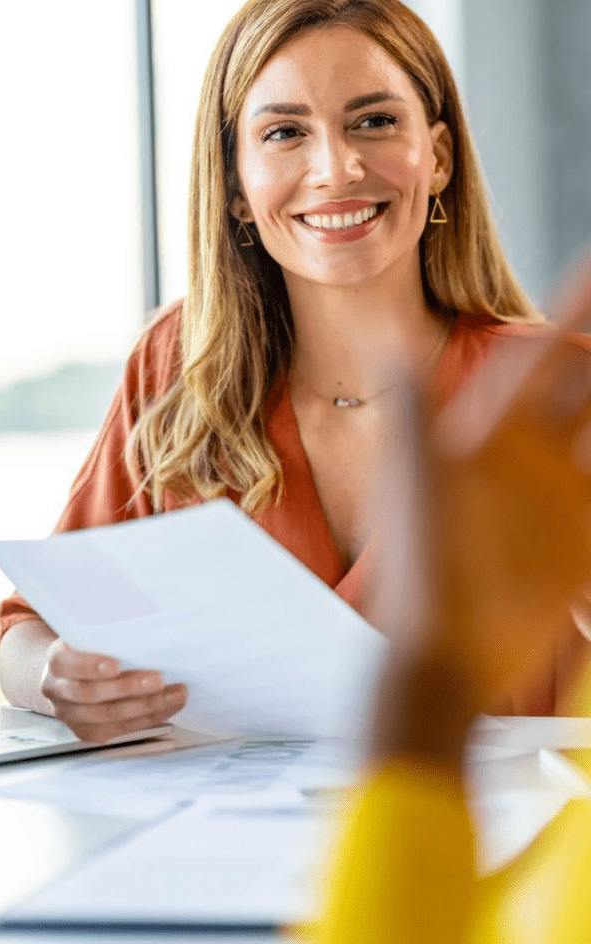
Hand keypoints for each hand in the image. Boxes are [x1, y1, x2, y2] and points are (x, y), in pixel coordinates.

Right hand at [39, 639, 186, 743]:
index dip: (90, 666)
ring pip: (108, 716)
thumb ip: (106, 632)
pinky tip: (168, 706)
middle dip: (128, 688)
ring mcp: (71, 715)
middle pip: (91, 694)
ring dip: (146, 706)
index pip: (67, 664)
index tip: (116, 664)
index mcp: (57, 661)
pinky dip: (149, 718)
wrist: (69, 674)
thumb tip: (145, 620)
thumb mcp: (89, 634)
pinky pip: (120, 729)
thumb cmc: (88, 648)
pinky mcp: (88, 732)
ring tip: (174, 694)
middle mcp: (58, 691)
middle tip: (158, 679)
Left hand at [371, 264, 590, 741]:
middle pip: (584, 385)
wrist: (438, 650)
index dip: (571, 311)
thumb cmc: (419, 562)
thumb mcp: (416, 480)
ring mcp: (556, 495)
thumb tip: (391, 339)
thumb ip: (412, 410)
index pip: (539, 356)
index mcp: (489, 426)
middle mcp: (528, 453)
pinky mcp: (576, 542)